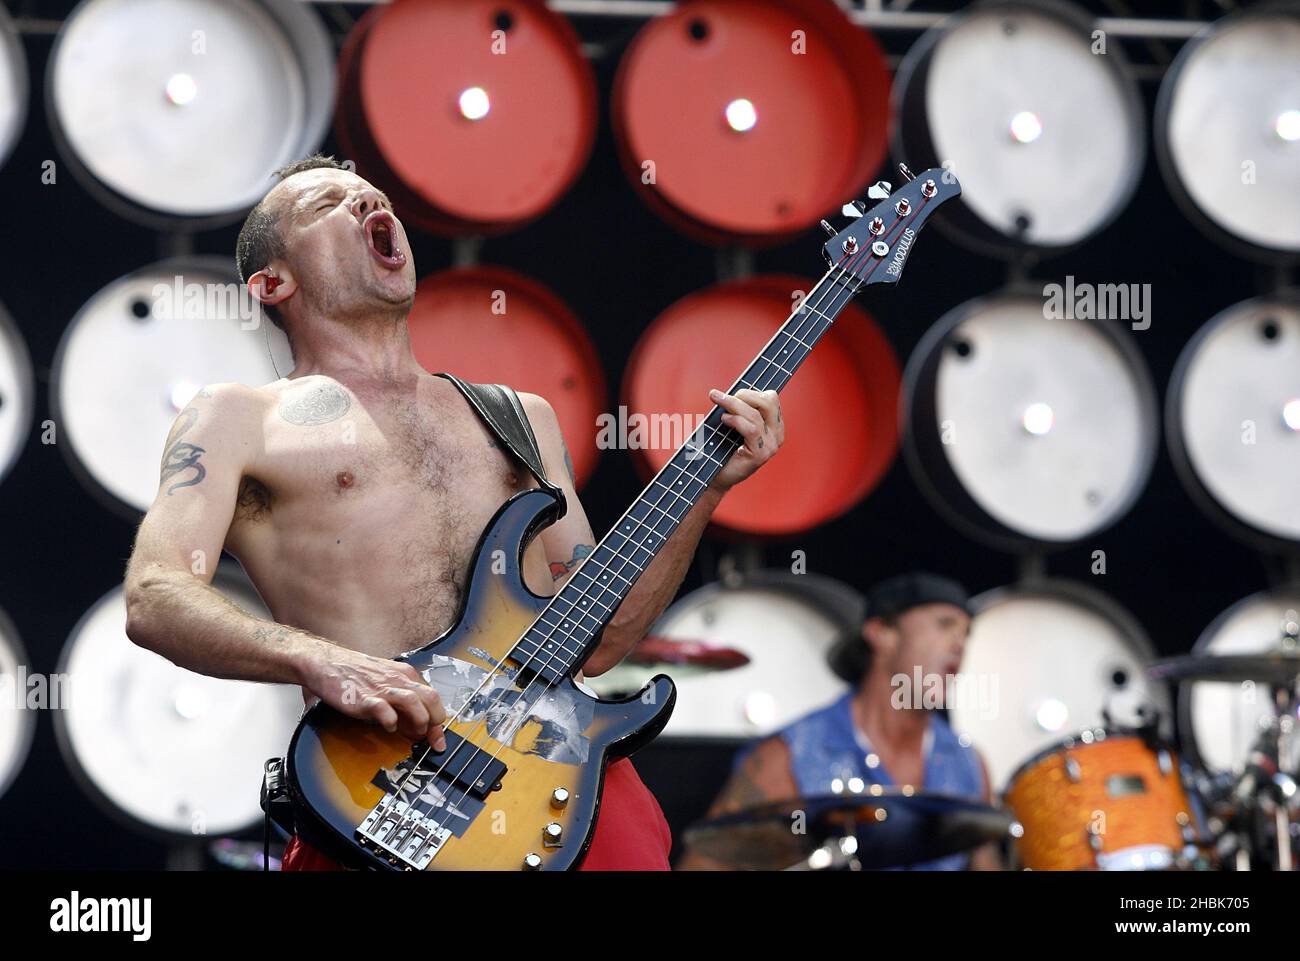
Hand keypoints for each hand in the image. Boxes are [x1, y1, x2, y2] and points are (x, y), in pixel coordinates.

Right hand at [296, 642, 447, 747]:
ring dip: (418, 721)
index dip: (439, 722)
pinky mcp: (364, 698)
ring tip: (413, 733)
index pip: (433, 697)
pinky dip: (390, 721)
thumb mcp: (386, 683)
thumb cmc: (356, 674)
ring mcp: (382, 688)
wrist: (327, 663)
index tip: (438, 741)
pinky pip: (383, 710)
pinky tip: (389, 727)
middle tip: (427, 737)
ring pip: (414, 701)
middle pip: (431, 698)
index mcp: (406, 675)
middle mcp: (398, 680)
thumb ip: (402, 701)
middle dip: (434, 722)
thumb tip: (416, 727)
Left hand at [708, 387, 783, 490]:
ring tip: (718, 403)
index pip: (771, 398)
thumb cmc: (722, 448)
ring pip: (756, 414)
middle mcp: (777, 435)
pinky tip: (724, 420)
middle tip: (723, 399)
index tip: (732, 393)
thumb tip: (730, 391)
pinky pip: (751, 429)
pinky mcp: (760, 455)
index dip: (751, 392)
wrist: (716, 477)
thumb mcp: (733, 424)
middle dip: (744, 395)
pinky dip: (735, 420)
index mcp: (774, 425)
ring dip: (733, 404)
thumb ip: (738, 409)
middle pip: (769, 400)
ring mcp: (770, 446)